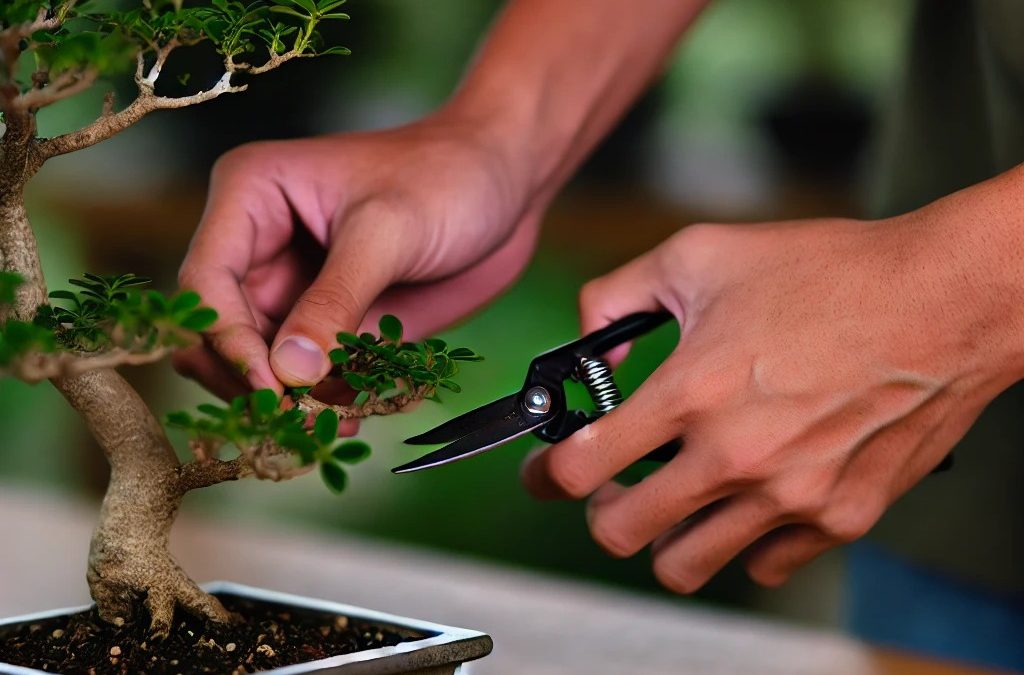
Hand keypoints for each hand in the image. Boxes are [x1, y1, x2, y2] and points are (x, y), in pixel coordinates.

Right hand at [175, 113, 540, 398]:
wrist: (504, 184)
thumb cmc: (447, 176)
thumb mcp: (388, 232)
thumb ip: (336, 301)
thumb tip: (290, 371)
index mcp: (252, 196)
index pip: (206, 284)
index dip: (229, 343)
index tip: (273, 389)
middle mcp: (260, 244)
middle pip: (221, 333)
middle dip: (255, 381)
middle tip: (300, 419)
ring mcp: (297, 287)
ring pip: (260, 362)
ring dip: (286, 400)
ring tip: (329, 424)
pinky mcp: (333, 321)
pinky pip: (308, 374)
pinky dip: (322, 401)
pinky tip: (351, 416)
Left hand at [522, 204, 1023, 591]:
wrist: (943, 300)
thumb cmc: (828, 272)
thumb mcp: (701, 253)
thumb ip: (619, 295)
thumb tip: (591, 344)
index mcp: (693, 391)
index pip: (581, 467)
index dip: (546, 475)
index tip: (546, 474)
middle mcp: (736, 455)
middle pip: (621, 533)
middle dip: (601, 511)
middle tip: (610, 488)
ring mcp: (791, 496)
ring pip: (685, 564)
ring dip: (664, 537)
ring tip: (674, 501)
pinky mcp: (840, 517)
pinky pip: (763, 563)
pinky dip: (740, 541)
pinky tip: (745, 499)